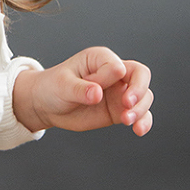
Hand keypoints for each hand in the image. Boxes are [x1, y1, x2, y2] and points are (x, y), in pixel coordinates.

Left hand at [13, 48, 152, 136]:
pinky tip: (139, 130)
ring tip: (127, 121)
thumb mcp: (62, 86)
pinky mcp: (118, 110)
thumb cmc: (52, 87)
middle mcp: (113, 73)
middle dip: (139, 92)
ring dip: (141, 109)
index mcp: (100, 59)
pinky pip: (139, 114)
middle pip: (141, 77)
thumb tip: (98, 93)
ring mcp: (118, 92)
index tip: (102, 91)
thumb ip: (81, 89)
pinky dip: (143, 121)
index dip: (118, 79)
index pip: (122, 65)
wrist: (45, 105)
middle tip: (127, 106)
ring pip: (143, 97)